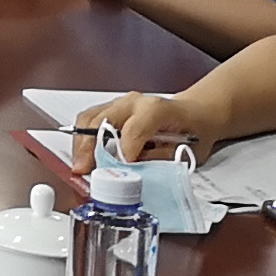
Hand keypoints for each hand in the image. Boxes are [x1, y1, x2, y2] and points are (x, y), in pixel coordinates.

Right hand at [68, 91, 201, 170]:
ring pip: (89, 118)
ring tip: (81, 165)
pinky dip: (83, 138)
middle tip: (85, 170)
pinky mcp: (110, 109)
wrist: (193, 116)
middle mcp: (135, 102)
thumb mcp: (188, 152)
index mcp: (157, 110)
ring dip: (81, 144)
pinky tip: (84, 156)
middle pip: (102, 120)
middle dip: (90, 148)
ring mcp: (120, 103)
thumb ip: (160, 161)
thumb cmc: (193, 132)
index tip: (119, 173)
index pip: (133, 131)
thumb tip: (135, 172)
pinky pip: (89, 119)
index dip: (124, 154)